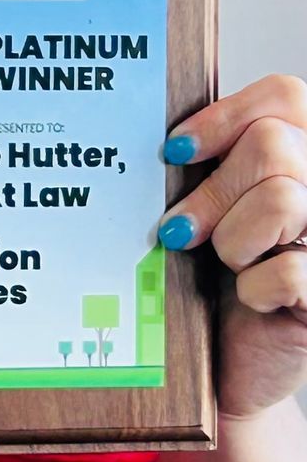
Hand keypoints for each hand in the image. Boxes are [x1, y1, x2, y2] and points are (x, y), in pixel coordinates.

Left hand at [160, 75, 306, 419]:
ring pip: (283, 199)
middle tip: (184, 231)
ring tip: (230, 266)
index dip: (227, 116)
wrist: (231, 365)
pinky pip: (288, 270)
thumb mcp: (212, 210)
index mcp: (305, 158)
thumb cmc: (216, 279)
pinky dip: (252, 290)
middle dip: (214, 192)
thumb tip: (169, 136)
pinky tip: (253, 302)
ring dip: (234, 241)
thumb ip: (209, 164)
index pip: (287, 96)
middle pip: (274, 145)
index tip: (177, 152)